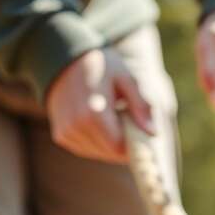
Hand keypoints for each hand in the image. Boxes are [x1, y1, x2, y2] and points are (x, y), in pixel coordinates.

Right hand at [46, 47, 153, 162]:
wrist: (64, 61)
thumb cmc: (101, 67)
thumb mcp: (127, 78)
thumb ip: (141, 105)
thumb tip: (153, 132)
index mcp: (92, 112)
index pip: (119, 147)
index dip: (134, 144)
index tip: (141, 129)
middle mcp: (76, 126)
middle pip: (110, 153)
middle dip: (125, 143)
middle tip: (127, 119)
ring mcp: (66, 133)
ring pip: (99, 154)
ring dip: (111, 143)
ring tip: (112, 117)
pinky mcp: (61, 136)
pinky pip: (87, 150)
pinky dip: (99, 142)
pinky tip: (100, 123)